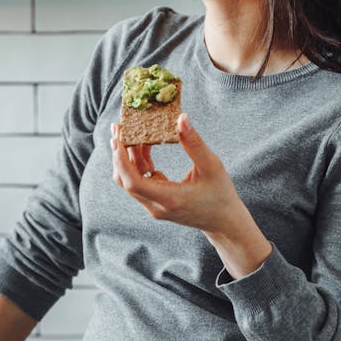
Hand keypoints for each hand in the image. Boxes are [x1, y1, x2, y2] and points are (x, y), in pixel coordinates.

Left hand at [110, 114, 238, 232]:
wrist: (223, 222)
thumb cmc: (220, 195)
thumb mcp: (212, 167)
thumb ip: (194, 144)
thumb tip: (181, 119)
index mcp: (169, 199)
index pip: (134, 183)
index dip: (122, 160)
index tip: (117, 138)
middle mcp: (156, 206)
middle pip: (125, 181)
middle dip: (119, 154)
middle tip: (118, 128)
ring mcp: (154, 206)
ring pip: (130, 181)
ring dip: (128, 157)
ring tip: (131, 132)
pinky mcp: (156, 202)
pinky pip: (140, 182)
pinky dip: (139, 164)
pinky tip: (145, 146)